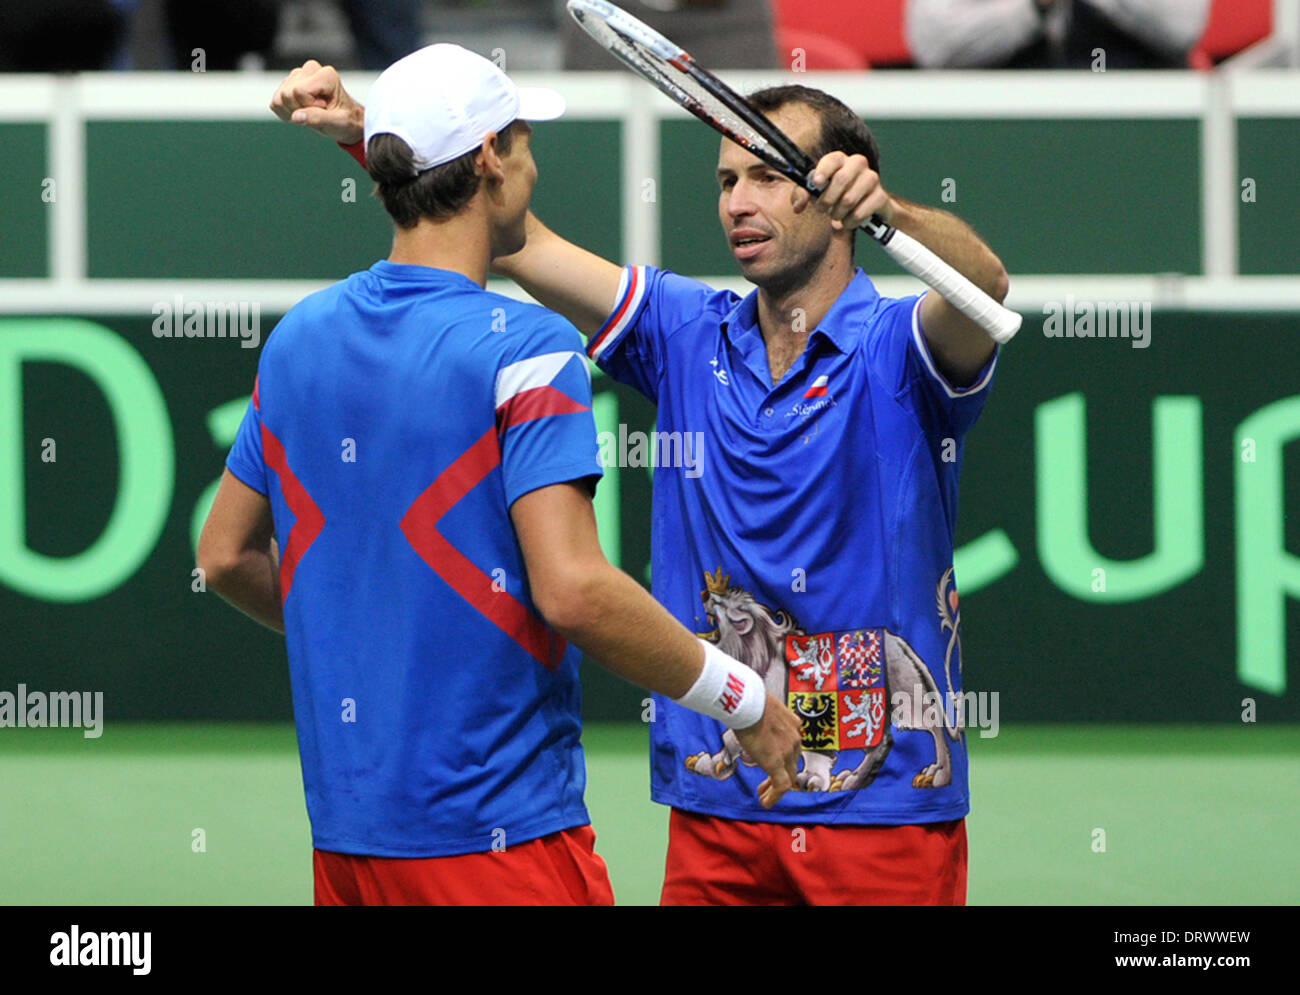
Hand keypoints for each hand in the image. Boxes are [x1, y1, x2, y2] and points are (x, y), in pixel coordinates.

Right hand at [270, 60, 364, 144]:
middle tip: (318, 112)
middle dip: (300, 109)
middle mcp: (310, 69)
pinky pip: (275, 103)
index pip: (299, 92)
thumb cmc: (346, 121)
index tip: (324, 108)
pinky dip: (287, 113)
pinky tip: (303, 112)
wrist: (345, 121)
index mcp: (326, 75)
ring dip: (293, 111)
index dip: (308, 106)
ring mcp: (297, 75)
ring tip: (312, 111)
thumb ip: (318, 118)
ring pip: (279, 98)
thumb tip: (296, 116)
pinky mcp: (288, 85)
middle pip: (287, 94)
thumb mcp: (338, 123)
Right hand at [733, 693, 802, 807]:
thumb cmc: (748, 699)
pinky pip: (781, 786)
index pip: (792, 746)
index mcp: (793, 725)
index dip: (782, 758)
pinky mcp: (777, 763)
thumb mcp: (761, 707)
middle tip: (764, 785)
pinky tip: (765, 802)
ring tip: (763, 795)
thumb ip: (763, 716)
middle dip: (779, 775)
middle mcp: (795, 739)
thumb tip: (749, 713)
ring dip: (775, 787)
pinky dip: (774, 796)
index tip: (769, 761)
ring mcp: (788, 751)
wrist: (747, 702)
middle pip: (791, 763)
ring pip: (788, 776)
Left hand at [807, 151, 894, 229]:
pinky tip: (850, 220)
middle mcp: (858, 164)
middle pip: (841, 180)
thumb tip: (798, 205)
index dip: (824, 170)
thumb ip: (803, 195)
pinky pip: (859, 213)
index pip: (832, 159)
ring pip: (849, 199)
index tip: (817, 183)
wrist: (867, 207)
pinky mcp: (881, 196)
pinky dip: (850, 222)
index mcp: (840, 160)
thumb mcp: (817, 193)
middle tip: (823, 209)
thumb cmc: (837, 195)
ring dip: (838, 213)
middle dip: (827, 200)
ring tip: (837, 214)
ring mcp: (872, 179)